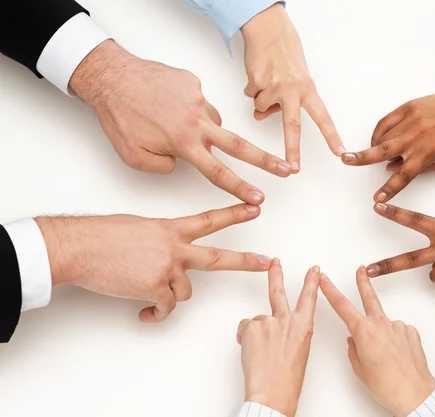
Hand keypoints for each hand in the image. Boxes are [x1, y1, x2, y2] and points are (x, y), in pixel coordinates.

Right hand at [36, 204, 271, 321]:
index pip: (209, 220)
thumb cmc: (102, 235)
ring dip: (171, 295)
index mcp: (170, 229)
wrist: (81, 247)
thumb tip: (166, 252)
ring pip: (186, 291)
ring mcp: (167, 268)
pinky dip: (156, 313)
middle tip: (266, 262)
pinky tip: (145, 313)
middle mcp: (174, 247)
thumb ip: (161, 239)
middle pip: (217, 257)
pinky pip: (165, 308)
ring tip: (152, 295)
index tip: (253, 208)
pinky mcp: (155, 288)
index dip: (234, 214)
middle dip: (245, 261)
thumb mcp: (139, 227)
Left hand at [70, 40, 292, 204]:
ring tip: (173, 122)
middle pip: (240, 146)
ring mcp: (198, 99)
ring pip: (212, 120)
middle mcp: (197, 121)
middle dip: (266, 160)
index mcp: (184, 143)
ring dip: (203, 127)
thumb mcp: (134, 156)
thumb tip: (179, 164)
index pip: (219, 172)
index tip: (258, 197)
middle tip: (286, 169)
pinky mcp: (193, 82)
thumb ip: (163, 168)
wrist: (111, 76)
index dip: (241, 188)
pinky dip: (187, 106)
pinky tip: (168, 104)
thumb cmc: (119, 117)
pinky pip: (198, 100)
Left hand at [236, 260, 319, 416]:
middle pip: (279, 291)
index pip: (309, 298)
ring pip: (257, 320)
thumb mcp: (299, 351)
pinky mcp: (252, 326)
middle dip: (276, 274)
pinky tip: (252, 352)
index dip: (311, 282)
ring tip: (261, 353)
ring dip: (256, 333)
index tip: (314, 270)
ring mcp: (269, 321)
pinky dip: (245, 338)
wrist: (273, 393)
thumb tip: (276, 328)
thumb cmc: (287, 380)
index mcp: (304, 327)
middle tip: (275, 262)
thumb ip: (290, 333)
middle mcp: (287, 320)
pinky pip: (245, 328)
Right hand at [241, 4, 344, 171]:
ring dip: (261, 100)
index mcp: (308, 89)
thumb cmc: (285, 53)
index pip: (323, 117)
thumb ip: (285, 100)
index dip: (331, 136)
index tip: (339, 152)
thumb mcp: (293, 78)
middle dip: (292, 149)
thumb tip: (264, 116)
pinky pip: (251, 95)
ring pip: (262, 108)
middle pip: (292, 125)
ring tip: (266, 80)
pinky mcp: (256, 82)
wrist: (268, 29)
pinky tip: (257, 74)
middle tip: (293, 167)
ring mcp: (274, 86)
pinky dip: (252, 89)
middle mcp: (293, 89)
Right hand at [320, 267, 434, 416]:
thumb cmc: (387, 385)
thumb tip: (354, 339)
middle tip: (360, 270)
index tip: (324, 279)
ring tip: (387, 358)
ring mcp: (397, 326)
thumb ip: (354, 348)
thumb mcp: (359, 368)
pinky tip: (398, 357)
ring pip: (384, 325)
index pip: (342, 306)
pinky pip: (398, 333)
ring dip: (382, 336)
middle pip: (368, 297)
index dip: (330, 290)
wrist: (415, 393)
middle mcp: (381, 324)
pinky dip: (396, 342)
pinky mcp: (411, 332)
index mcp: (363, 332)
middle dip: (362, 282)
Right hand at [341, 72, 434, 201]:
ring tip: (366, 154)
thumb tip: (393, 168)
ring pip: (383, 137)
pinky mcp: (408, 107)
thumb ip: (421, 167)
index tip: (377, 199)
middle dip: (362, 157)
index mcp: (427, 154)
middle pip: (382, 151)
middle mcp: (416, 138)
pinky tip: (377, 139)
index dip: (388, 189)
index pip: (402, 176)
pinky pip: (385, 122)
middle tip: (346, 160)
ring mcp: (411, 121)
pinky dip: (379, 132)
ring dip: (374, 148)